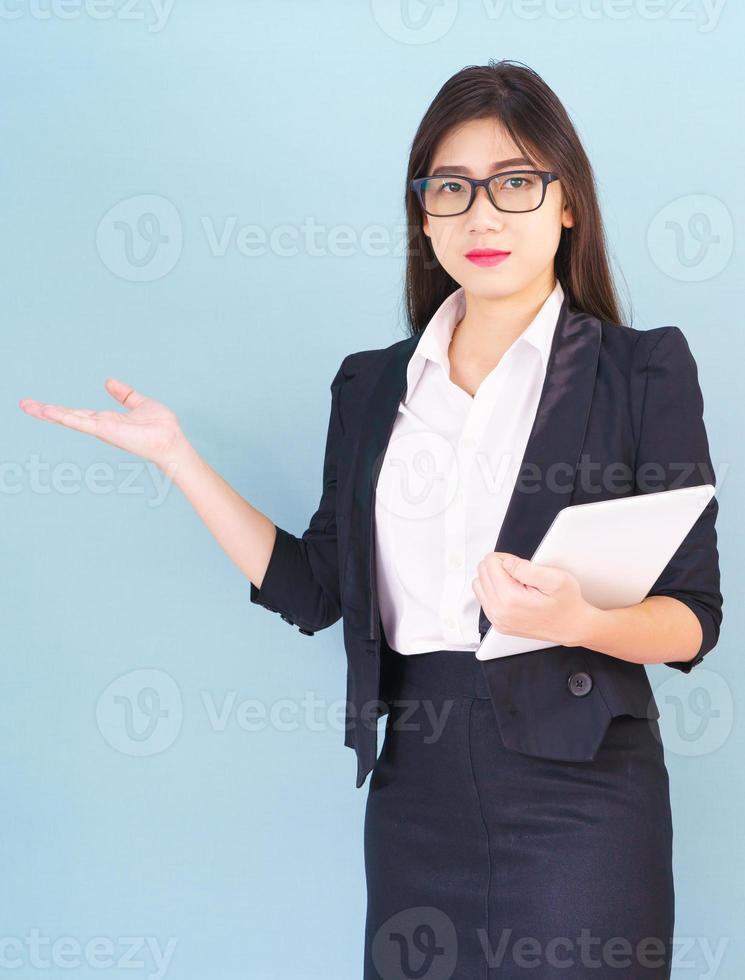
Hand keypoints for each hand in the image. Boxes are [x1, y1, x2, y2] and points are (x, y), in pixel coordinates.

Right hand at [19, 378, 187, 470]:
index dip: (60, 409)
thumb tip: (108, 382)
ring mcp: (102, 429)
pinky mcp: (106, 431)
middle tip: (24, 404)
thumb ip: (124, 394)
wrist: (171, 440)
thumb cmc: (161, 426)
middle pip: (68, 417)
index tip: (40, 405)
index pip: (78, 413)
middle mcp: (101, 426)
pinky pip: (82, 422)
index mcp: (106, 420)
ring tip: (29, 406)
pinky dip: (66, 417)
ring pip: (70, 419)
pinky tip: (50, 412)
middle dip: (46, 411)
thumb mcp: (139, 403)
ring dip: (49, 413)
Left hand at [472, 551, 595, 646]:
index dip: (507, 558)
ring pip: (479, 585)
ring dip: (494, 579)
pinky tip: (512, 593)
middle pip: (482, 572)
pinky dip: (494, 592)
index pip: (490, 563)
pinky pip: (484, 599)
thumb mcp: (555, 578)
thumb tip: (507, 563)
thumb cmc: (566, 603)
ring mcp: (497, 620)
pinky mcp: (498, 624)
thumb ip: (527, 568)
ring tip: (515, 583)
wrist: (571, 626)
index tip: (520, 565)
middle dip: (499, 567)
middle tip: (520, 574)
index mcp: (510, 598)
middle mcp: (499, 611)